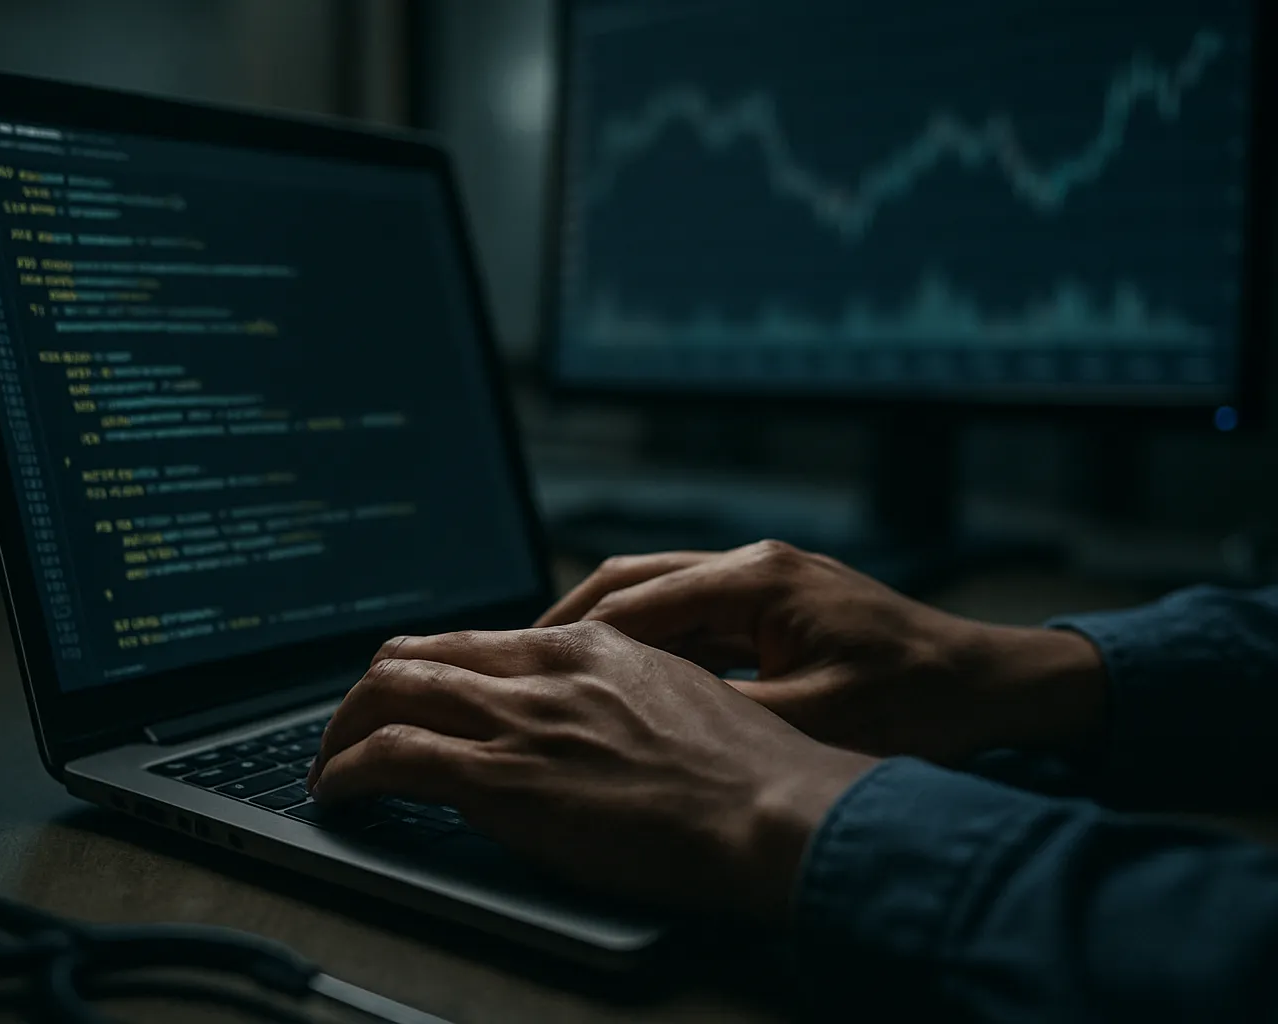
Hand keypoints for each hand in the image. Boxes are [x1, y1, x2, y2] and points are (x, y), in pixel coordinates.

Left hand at [307, 622, 876, 919]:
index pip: (474, 641)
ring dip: (342, 730)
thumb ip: (616, 702)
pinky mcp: (503, 779)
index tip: (410, 702)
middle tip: (352, 730)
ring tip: (328, 765)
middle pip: (416, 654)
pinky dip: (348, 771)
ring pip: (390, 692)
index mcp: (589, 646)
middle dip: (368, 693)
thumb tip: (579, 728)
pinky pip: (392, 757)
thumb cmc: (748, 777)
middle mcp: (545, 668)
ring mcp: (520, 719)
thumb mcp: (680, 706)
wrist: (775, 813)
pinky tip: (337, 794)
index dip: (426, 672)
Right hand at [537, 542, 1107, 762]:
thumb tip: (637, 724)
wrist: (993, 684)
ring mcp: (765, 578)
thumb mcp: (815, 722)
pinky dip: (650, 643)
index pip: (633, 605)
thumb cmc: (917, 703)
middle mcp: (753, 564)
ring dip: (605, 633)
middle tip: (514, 669)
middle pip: (630, 582)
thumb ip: (722, 715)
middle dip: (568, 626)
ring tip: (555, 676)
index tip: (518, 674)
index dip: (570, 644)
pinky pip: (691, 613)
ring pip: (656, 592)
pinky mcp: (776, 602)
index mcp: (756, 580)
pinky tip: (626, 684)